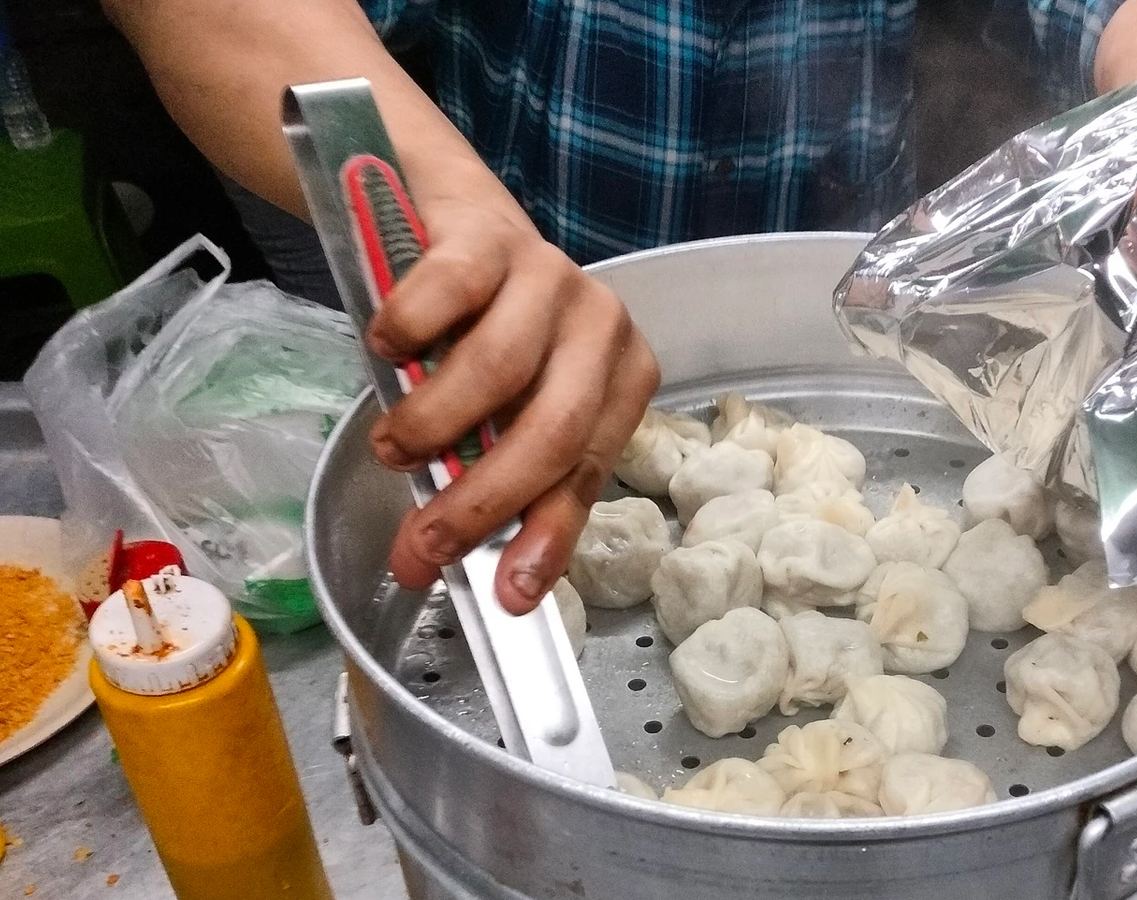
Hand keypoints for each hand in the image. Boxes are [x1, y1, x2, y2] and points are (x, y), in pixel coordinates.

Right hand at [368, 160, 658, 612]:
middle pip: (552, 429)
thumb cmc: (487, 332)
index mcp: (622, 378)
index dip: (545, 536)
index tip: (506, 595)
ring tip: (394, 448)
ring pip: (495, 370)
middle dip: (483, 500)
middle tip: (423, 542)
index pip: (587, 471)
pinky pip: (441, 299)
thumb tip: (451, 566)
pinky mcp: (488, 237)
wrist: (454, 221)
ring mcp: (549, 275)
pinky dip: (403, 336)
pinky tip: (385, 352)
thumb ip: (500, 474)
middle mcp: (601, 326)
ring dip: (431, 425)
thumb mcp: (509, 407)